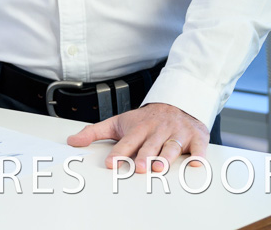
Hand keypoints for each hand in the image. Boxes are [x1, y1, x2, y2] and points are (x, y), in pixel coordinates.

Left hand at [66, 102, 208, 172]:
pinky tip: (195, 163)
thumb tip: (72, 141)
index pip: (126, 142)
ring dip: (165, 157)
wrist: (177, 102)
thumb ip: (94, 132)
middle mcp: (157, 130)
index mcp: (138, 128)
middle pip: (150, 145)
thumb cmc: (145, 119)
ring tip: (159, 168)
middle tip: (139, 167)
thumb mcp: (118, 122)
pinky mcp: (195, 136)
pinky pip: (198, 146)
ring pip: (171, 146)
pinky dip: (198, 154)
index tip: (110, 163)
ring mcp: (176, 133)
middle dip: (144, 156)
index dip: (119, 153)